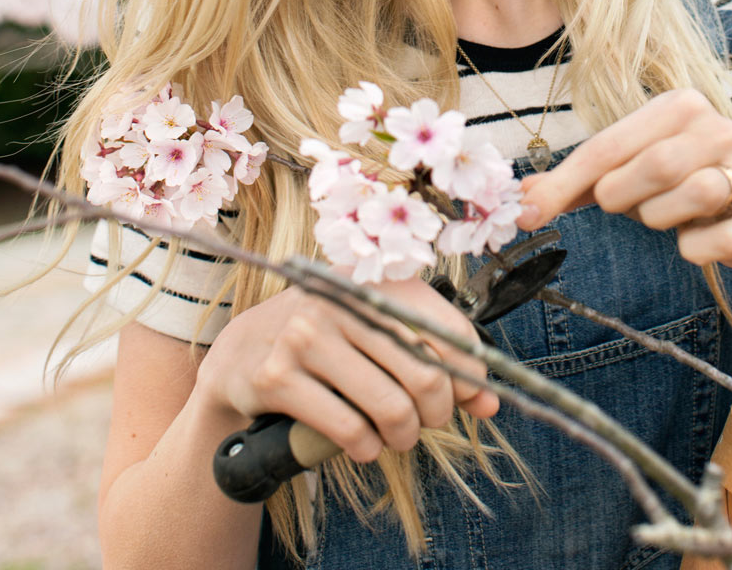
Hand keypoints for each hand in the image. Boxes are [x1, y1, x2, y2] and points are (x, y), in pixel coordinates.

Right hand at [197, 276, 498, 463]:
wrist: (240, 352)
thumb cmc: (328, 343)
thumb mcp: (379, 334)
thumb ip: (436, 362)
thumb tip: (491, 405)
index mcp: (379, 284)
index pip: (450, 333)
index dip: (471, 376)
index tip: (470, 401)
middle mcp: (345, 301)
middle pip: (425, 372)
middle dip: (437, 412)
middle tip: (427, 424)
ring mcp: (307, 336)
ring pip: (389, 404)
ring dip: (404, 435)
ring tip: (399, 439)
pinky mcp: (277, 376)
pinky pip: (346, 426)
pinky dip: (366, 447)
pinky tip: (365, 447)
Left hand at [515, 90, 731, 269]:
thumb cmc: (680, 188)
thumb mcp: (630, 174)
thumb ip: (579, 183)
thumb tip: (522, 201)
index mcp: (682, 106)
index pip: (610, 144)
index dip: (566, 184)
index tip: (531, 216)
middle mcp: (721, 129)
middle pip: (654, 166)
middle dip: (626, 198)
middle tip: (627, 206)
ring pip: (692, 195)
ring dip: (662, 220)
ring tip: (667, 215)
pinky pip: (714, 242)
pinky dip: (694, 249)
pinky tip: (698, 238)